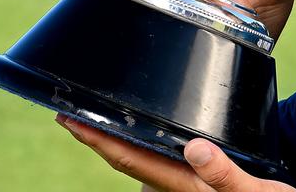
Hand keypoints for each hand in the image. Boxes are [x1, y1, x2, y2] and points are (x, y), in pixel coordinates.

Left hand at [56, 114, 295, 190]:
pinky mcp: (197, 182)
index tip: (71, 120)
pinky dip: (145, 144)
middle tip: (72, 111)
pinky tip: (148, 130)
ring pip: (144, 162)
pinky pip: (161, 161)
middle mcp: (178, 188)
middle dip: (101, 138)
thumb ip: (224, 175)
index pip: (132, 161)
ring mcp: (186, 186)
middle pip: (129, 161)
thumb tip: (194, 148)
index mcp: (185, 188)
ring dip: (122, 141)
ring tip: (104, 115)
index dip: (99, 141)